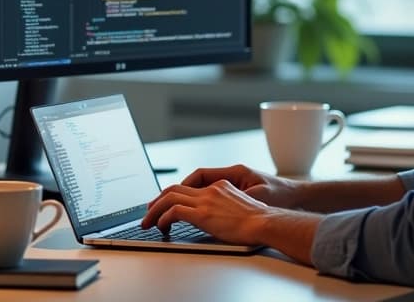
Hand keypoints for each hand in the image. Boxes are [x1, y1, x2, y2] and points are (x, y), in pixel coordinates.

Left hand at [141, 179, 270, 244]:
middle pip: (174, 188)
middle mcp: (210, 190)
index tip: (164, 204)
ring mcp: (205, 200)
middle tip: (148, 212)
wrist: (265, 222)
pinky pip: (174, 211)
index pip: (189, 186)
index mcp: (219, 186)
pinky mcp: (202, 213)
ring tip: (148, 222)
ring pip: (169, 198)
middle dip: (157, 200)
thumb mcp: (239, 207)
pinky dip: (163, 218)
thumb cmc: (258, 220)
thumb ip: (224, 207)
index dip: (173, 195)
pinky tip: (161, 227)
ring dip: (155, 210)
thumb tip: (215, 219)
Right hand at [180, 164, 302, 208]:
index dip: (183, 186)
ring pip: (204, 189)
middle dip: (179, 193)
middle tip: (163, 205)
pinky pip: (213, 196)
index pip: (200, 175)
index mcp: (236, 173)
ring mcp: (236, 184)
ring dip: (189, 199)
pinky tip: (197, 215)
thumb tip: (212, 205)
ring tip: (173, 211)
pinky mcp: (239, 193)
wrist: (298, 198)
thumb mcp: (256, 197)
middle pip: (198, 181)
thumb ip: (233, 200)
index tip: (170, 198)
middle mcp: (233, 176)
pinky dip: (202, 204)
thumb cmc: (281, 195)